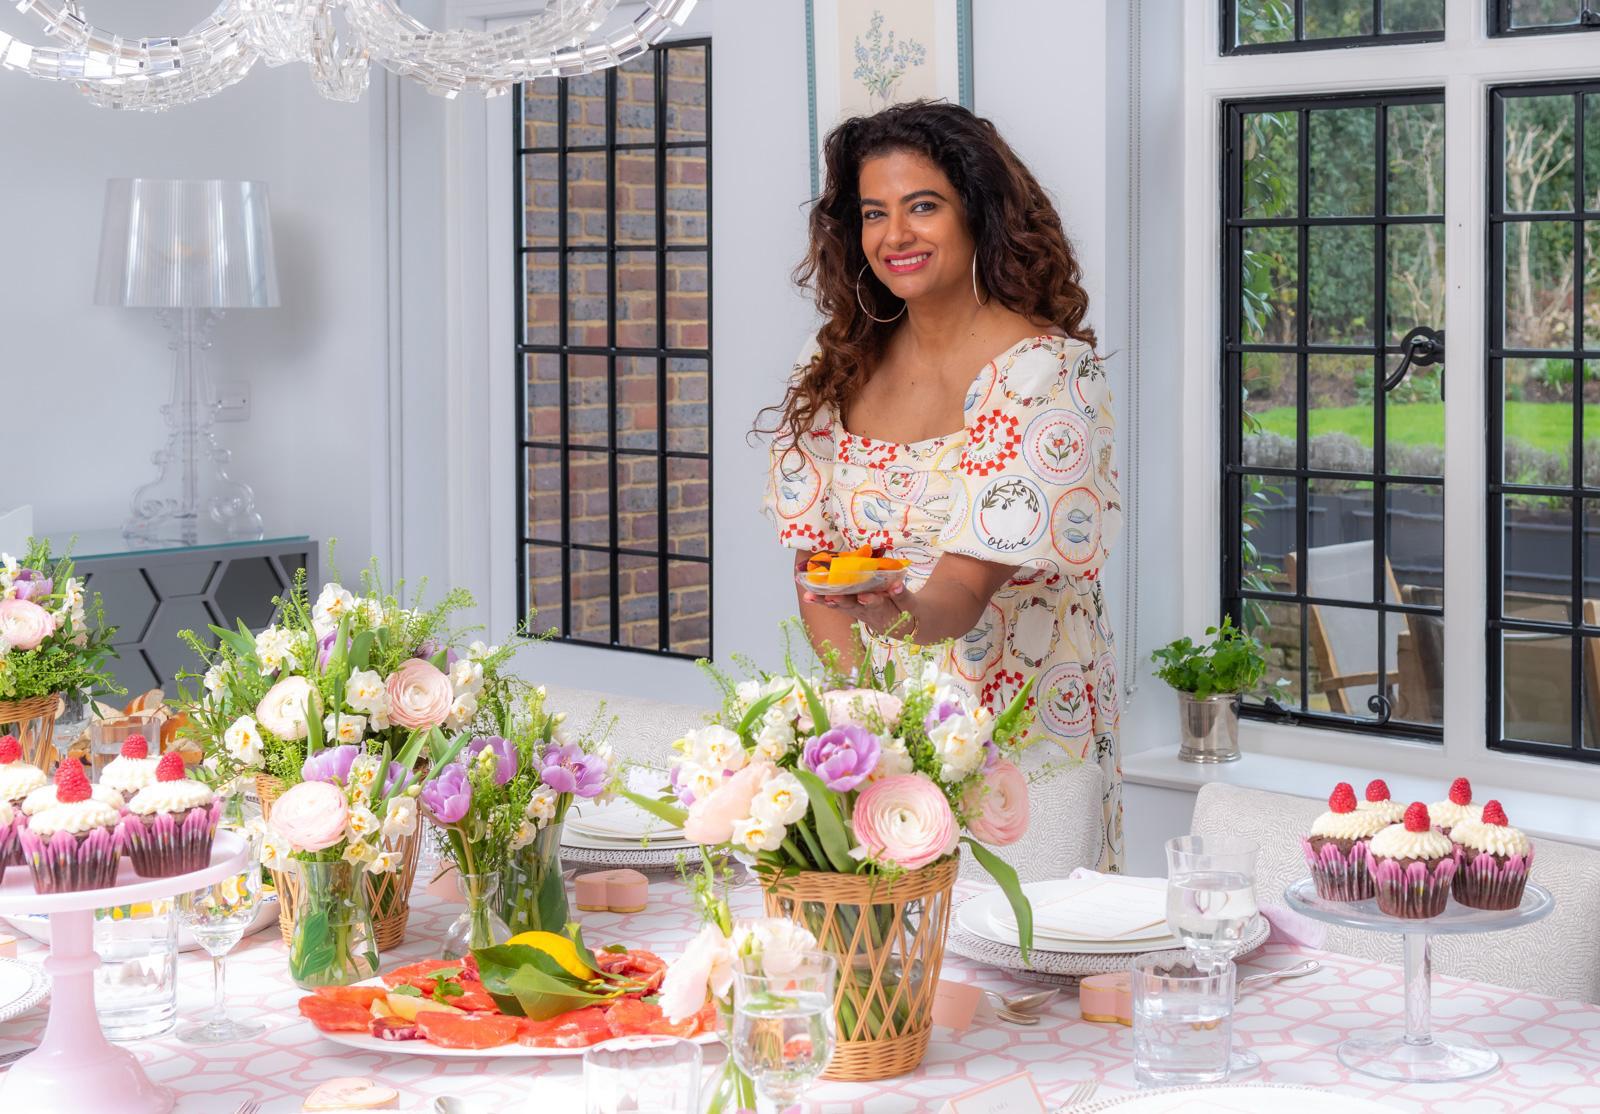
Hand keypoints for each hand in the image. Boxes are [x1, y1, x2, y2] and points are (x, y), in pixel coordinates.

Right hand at [801, 580, 916, 640]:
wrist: (919, 623)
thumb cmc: (886, 604)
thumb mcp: (867, 595)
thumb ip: (850, 583)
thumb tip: (825, 564)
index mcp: (858, 606)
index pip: (838, 603)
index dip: (822, 600)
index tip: (808, 595)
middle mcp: (871, 612)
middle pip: (855, 607)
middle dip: (843, 602)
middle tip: (830, 598)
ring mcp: (890, 611)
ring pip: (877, 606)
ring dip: (870, 601)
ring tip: (864, 596)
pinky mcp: (909, 607)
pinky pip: (905, 599)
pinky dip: (900, 593)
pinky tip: (897, 585)